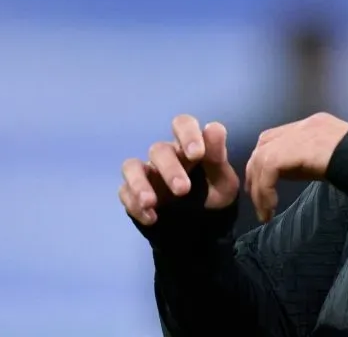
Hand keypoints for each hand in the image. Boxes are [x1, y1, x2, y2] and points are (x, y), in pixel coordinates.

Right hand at [119, 115, 239, 225]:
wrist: (205, 222)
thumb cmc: (213, 192)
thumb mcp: (223, 178)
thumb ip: (218, 156)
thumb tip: (213, 128)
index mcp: (189, 145)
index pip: (183, 124)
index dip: (187, 134)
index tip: (197, 154)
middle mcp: (166, 155)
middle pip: (158, 150)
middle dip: (169, 169)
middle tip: (183, 190)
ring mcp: (147, 173)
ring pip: (132, 166)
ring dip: (139, 183)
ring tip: (150, 202)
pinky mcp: (134, 193)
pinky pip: (124, 192)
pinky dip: (134, 204)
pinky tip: (151, 218)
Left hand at [245, 112, 347, 222]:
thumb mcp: (332, 158)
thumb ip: (310, 159)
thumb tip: (289, 174)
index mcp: (314, 125)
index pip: (278, 136)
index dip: (265, 159)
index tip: (263, 183)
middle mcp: (303, 126)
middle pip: (264, 145)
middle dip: (256, 173)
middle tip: (257, 198)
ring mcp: (297, 135)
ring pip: (262, 159)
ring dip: (259, 188)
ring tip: (265, 210)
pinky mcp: (293, 150)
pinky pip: (268, 171)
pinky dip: (265, 190)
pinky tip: (271, 208)